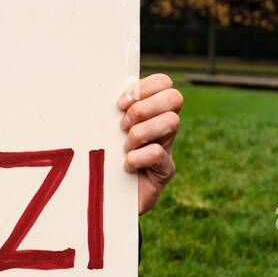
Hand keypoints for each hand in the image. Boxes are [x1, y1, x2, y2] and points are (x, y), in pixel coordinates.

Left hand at [118, 73, 181, 215]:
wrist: (105, 194)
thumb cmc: (102, 154)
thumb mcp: (105, 127)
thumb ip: (112, 107)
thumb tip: (116, 83)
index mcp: (151, 109)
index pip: (164, 82)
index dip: (144, 88)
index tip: (120, 104)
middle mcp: (164, 126)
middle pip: (174, 98)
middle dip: (144, 108)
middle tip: (123, 126)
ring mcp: (168, 147)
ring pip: (171, 122)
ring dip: (140, 133)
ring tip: (124, 147)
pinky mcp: (164, 171)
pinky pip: (158, 154)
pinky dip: (137, 158)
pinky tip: (126, 166)